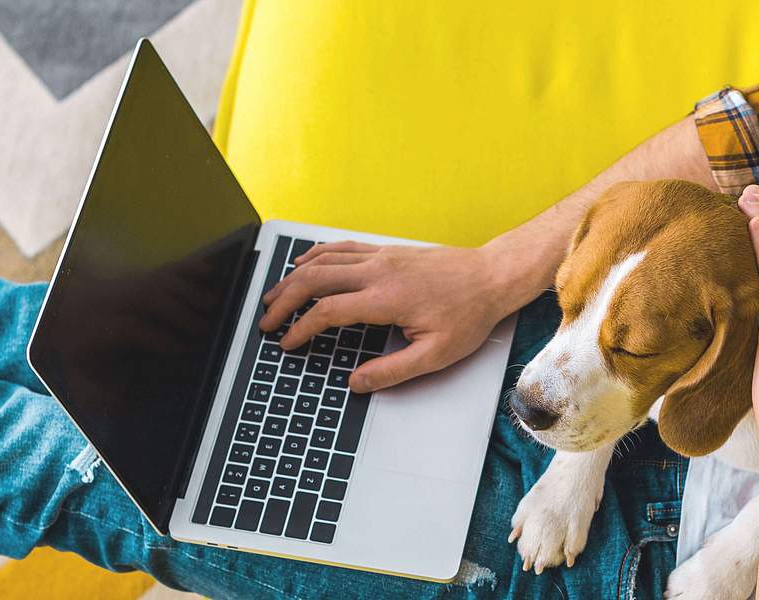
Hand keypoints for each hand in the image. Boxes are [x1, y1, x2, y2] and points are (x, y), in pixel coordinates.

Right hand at [258, 242, 530, 392]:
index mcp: (386, 299)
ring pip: (323, 260)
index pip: (327, 312)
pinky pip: (341, 247)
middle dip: (283, 300)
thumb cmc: (469, 314)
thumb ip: (392, 371)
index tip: (288, 343)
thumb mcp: (436, 354)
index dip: (300, 330)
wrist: (492, 277)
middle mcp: (378, 271)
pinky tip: (303, 263)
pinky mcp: (387, 250)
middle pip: (314, 280)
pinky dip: (316, 255)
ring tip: (273, 295)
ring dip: (293, 278)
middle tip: (266, 320)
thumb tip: (358, 383)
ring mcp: (381, 256)